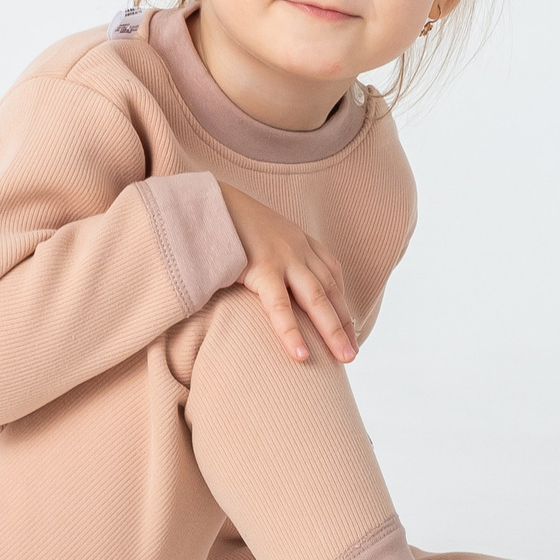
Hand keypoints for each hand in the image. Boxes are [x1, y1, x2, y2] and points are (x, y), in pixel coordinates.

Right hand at [217, 185, 357, 364]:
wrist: (206, 202)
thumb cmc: (226, 223)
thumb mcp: (259, 235)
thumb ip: (272, 256)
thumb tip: (275, 285)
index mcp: (299, 240)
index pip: (331, 275)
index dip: (343, 304)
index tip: (351, 329)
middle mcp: (297, 248)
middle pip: (330, 290)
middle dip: (344, 323)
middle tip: (353, 353)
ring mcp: (282, 257)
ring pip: (316, 299)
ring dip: (332, 330)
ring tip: (344, 358)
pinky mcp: (261, 268)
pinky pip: (280, 306)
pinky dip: (291, 332)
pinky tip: (300, 355)